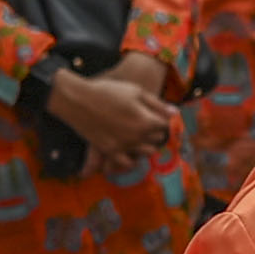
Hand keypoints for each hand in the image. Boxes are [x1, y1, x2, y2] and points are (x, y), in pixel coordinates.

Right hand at [40, 60, 174, 160]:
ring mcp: (124, 146)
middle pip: (157, 140)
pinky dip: (132, 159)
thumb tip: (175, 114)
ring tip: (140, 134)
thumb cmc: (108, 90)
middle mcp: (137, 137)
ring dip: (146, 144)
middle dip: (155, 132)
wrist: (78, 99)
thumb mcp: (136, 92)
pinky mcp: (110, 151)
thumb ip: (157, 104)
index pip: (164, 126)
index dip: (162, 119)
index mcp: (146, 120)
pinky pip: (127, 162)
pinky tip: (131, 151)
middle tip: (148, 123)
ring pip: (146, 152)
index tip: (157, 115)